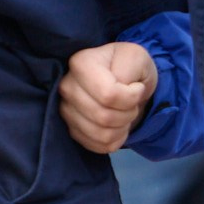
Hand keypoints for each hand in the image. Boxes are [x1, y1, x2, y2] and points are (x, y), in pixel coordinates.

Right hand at [59, 40, 158, 154]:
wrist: (126, 83)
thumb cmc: (130, 67)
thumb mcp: (137, 56)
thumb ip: (130, 67)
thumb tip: (118, 89)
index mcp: (80, 64)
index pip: (108, 95)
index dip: (131, 97)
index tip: (137, 88)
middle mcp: (66, 87)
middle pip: (104, 117)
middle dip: (129, 113)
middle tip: (133, 103)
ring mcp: (66, 111)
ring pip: (102, 134)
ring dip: (123, 127)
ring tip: (125, 113)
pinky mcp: (71, 130)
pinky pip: (99, 146)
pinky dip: (116, 139)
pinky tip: (118, 125)